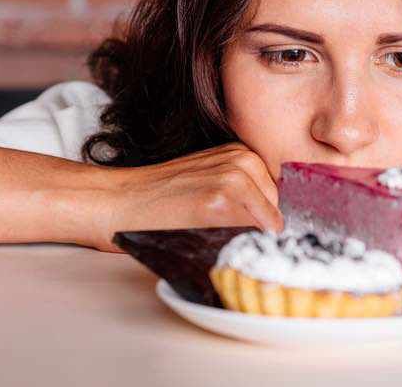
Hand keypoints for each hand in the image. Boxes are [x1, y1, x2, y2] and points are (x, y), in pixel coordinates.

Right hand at [92, 142, 283, 251]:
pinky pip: (251, 235)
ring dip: (251, 241)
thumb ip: (246, 191)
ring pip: (268, 227)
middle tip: (228, 240)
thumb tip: (280, 223)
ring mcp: (234, 179)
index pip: (282, 197)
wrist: (119, 201)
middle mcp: (244, 162)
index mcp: (243, 154)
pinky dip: (239, 246)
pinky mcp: (220, 202)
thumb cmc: (163, 197)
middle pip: (280, 213)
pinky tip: (211, 240)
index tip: (255, 235)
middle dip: (263, 232)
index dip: (270, 222)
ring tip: (213, 236)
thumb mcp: (210, 177)